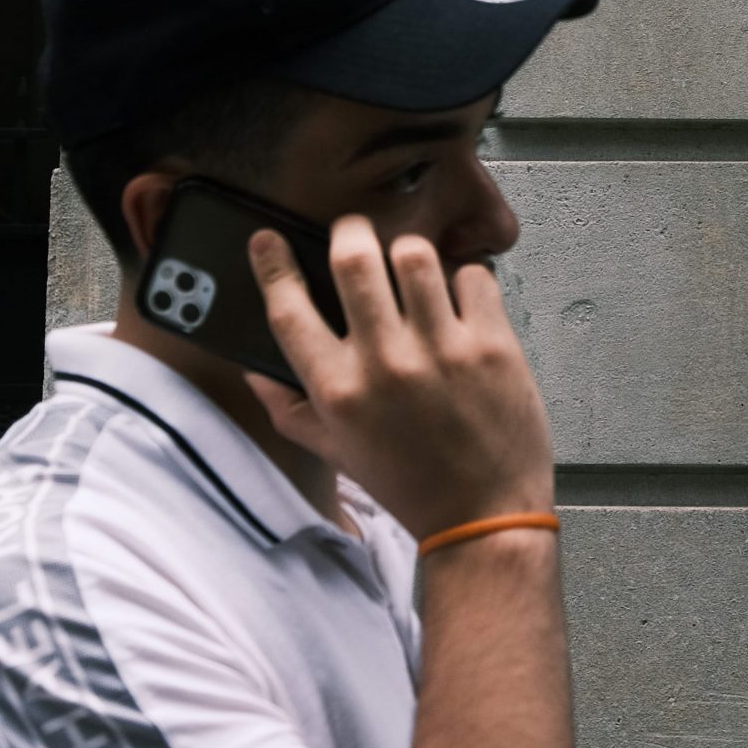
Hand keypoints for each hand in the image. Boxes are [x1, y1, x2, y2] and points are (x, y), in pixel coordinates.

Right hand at [244, 216, 554, 539]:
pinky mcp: (492, 346)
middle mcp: (385, 365)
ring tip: (412, 268)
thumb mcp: (337, 452)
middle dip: (350, 232)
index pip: (289, 310)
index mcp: (338, 391)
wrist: (482, 515)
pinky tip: (461, 299)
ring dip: (410, 252)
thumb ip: (290, 408)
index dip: (272, 265)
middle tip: (355, 234)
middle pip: (353, 259)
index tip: (268, 240)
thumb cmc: (409, 483)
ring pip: (415, 255)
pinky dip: (466, 278)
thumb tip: (255, 372)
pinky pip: (474, 276)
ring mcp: (441, 352)